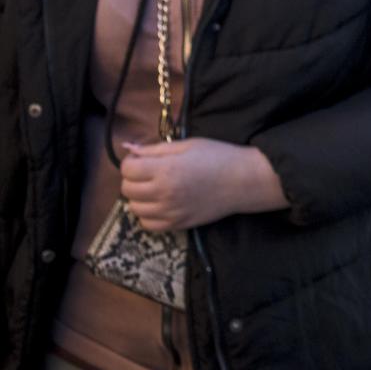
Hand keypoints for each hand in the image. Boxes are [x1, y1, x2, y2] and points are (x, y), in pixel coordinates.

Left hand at [121, 138, 288, 231]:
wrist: (243, 180)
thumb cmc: (218, 156)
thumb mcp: (187, 145)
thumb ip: (155, 149)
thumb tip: (128, 148)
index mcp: (166, 169)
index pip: (127, 169)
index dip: (132, 162)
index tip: (143, 160)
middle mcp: (163, 193)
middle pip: (127, 189)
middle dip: (134, 178)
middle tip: (149, 172)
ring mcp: (169, 212)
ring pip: (134, 208)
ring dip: (140, 197)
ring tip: (155, 188)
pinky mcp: (177, 224)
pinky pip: (147, 224)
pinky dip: (148, 215)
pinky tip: (160, 204)